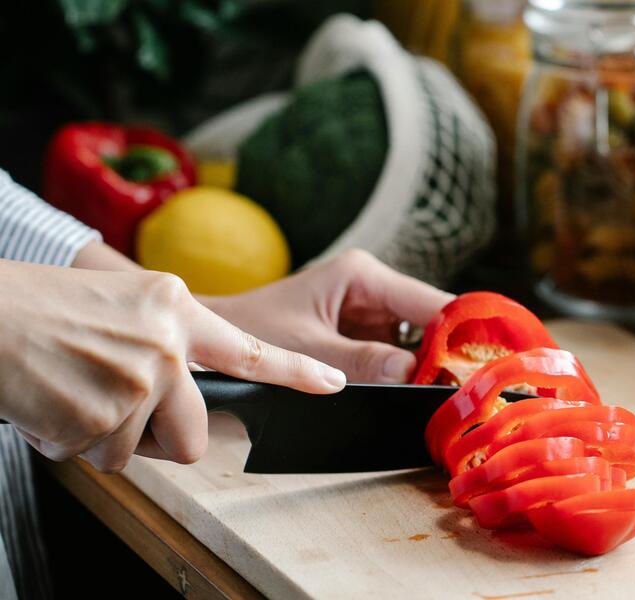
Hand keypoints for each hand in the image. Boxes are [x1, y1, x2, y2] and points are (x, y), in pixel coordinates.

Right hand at [0, 259, 344, 472]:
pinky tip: (53, 404)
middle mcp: (167, 343)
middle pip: (196, 432)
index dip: (296, 371)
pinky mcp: (104, 417)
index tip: (333, 383)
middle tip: (119, 411)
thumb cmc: (42, 308)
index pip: (249, 349)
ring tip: (73, 392)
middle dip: (161, 437)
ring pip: (139, 451)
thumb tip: (184, 393)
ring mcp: (139, 380)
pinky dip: (73, 442)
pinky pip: (100, 458)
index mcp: (176, 308)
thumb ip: (167, 342)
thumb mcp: (123, 304)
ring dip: (105, 436)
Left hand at [202, 250, 453, 382]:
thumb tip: (414, 374)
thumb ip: (359, 362)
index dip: (462, 332)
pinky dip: (411, 375)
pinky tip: (425, 395)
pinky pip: (398, 354)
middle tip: (473, 391)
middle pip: (431, 322)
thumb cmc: (250, 330)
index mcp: (361, 276)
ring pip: (419, 341)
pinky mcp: (362, 335)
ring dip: (433, 368)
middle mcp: (372, 289)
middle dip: (450, 354)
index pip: (430, 302)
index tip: (486, 365)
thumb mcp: (306, 349)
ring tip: (455, 397)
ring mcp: (369, 312)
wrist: (214, 338)